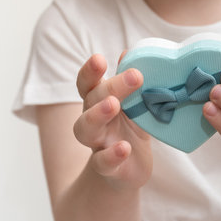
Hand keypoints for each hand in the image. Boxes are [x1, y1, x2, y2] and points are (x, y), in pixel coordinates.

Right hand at [73, 53, 152, 188]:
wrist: (130, 169)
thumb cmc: (132, 131)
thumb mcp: (136, 106)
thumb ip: (131, 83)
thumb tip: (130, 52)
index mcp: (99, 103)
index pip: (88, 85)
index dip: (90, 72)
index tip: (100, 59)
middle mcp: (94, 121)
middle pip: (91, 101)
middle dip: (108, 87)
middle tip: (134, 76)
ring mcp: (98, 144)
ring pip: (84, 129)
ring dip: (97, 115)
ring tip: (113, 105)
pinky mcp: (108, 168)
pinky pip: (102, 162)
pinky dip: (111, 155)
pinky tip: (124, 148)